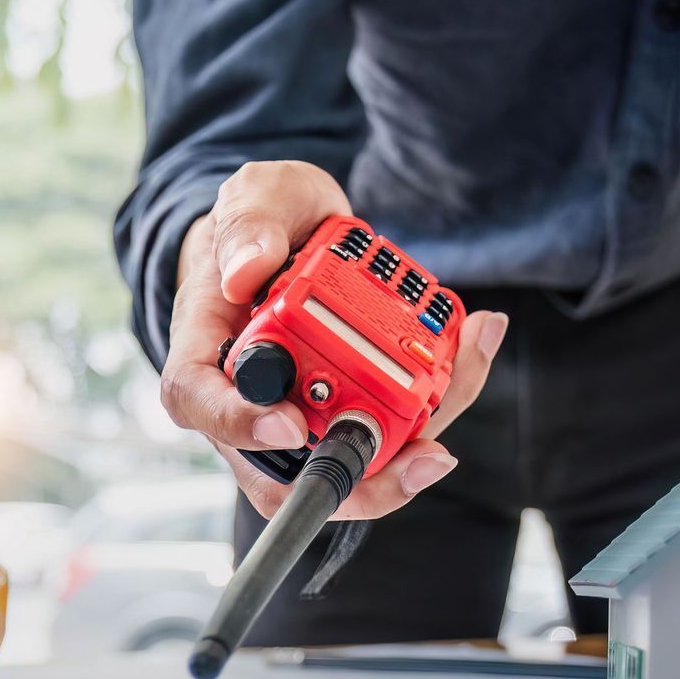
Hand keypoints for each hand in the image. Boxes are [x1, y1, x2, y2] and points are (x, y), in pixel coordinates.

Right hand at [159, 160, 505, 518]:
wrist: (294, 233)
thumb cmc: (265, 224)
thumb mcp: (256, 197)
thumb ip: (249, 225)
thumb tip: (244, 272)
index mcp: (207, 355)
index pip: (202, 406)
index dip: (242, 427)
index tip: (291, 424)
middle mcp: (253, 402)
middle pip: (293, 473)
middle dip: (365, 480)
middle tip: (424, 454)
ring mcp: (306, 414)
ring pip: (358, 458)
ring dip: (423, 432)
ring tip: (470, 351)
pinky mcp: (355, 408)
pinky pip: (397, 424)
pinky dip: (444, 390)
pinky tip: (477, 336)